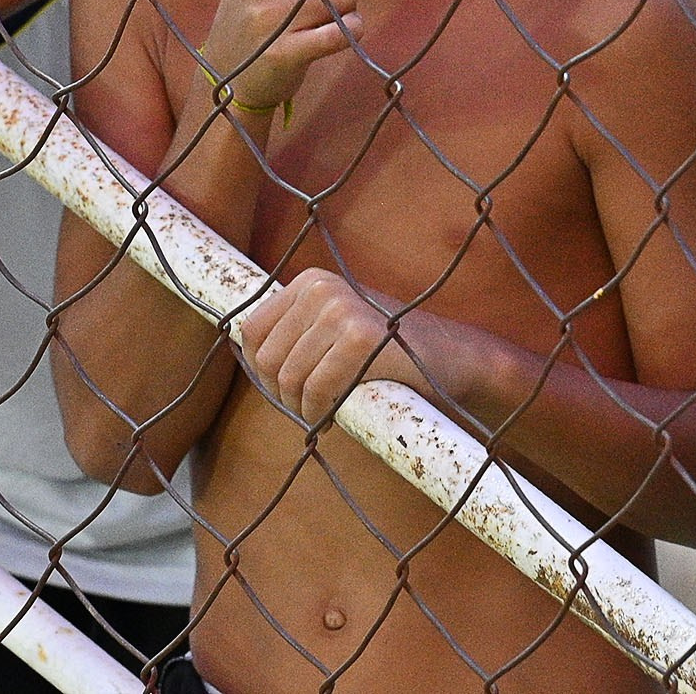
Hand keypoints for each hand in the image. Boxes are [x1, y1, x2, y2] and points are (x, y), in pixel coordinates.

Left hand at [241, 267, 469, 426]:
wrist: (454, 358)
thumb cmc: (390, 352)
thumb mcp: (337, 327)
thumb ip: (297, 332)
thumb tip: (241, 347)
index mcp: (312, 281)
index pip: (252, 332)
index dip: (265, 371)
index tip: (291, 389)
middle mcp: (322, 288)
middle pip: (266, 359)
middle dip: (284, 394)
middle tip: (313, 407)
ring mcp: (341, 310)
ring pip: (288, 378)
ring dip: (303, 408)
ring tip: (327, 411)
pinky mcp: (359, 339)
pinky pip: (315, 390)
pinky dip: (322, 413)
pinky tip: (340, 414)